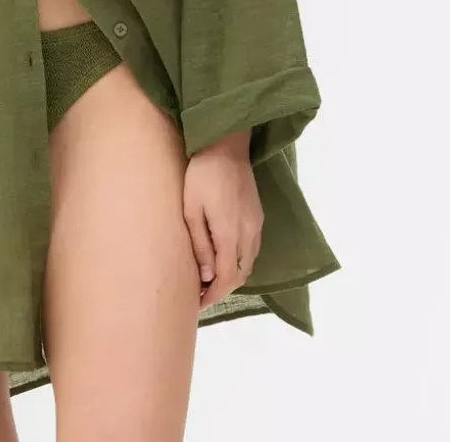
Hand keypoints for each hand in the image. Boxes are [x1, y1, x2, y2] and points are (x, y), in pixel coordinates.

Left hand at [182, 130, 263, 311]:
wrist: (226, 145)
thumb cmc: (202, 174)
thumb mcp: (191, 208)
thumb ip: (200, 243)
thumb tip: (205, 275)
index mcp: (230, 234)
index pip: (227, 278)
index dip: (213, 296)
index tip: (197, 304)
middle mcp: (249, 233)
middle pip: (240, 275)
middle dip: (222, 289)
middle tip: (200, 293)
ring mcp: (256, 224)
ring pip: (248, 262)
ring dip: (232, 275)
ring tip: (209, 277)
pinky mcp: (257, 214)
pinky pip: (252, 248)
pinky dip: (239, 260)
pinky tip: (224, 255)